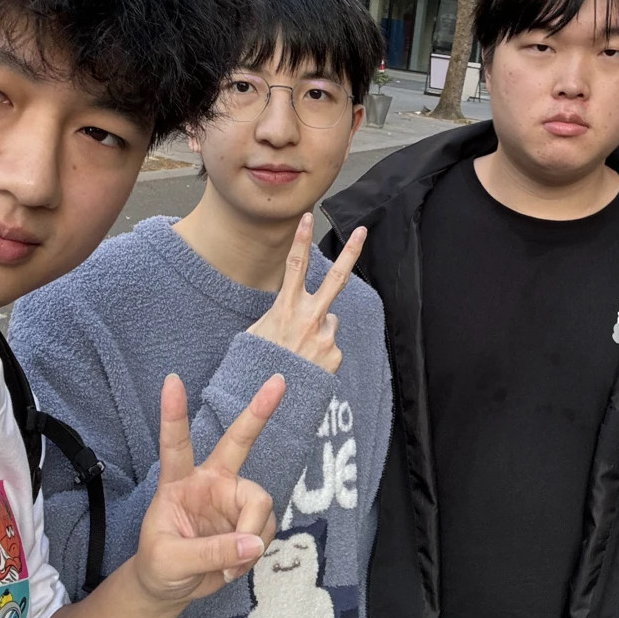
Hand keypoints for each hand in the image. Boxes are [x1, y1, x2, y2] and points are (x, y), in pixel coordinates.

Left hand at [135, 373, 281, 607]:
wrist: (171, 588)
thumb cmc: (159, 566)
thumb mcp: (170, 562)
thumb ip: (210, 553)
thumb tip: (253, 544)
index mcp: (178, 482)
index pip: (175, 444)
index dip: (173, 414)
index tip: (172, 380)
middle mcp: (210, 482)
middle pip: (237, 442)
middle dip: (258, 413)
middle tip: (278, 382)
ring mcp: (233, 499)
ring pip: (261, 503)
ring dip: (252, 537)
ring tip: (229, 566)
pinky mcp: (249, 519)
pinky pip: (266, 529)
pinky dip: (255, 552)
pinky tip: (236, 565)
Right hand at [247, 214, 366, 372]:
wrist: (271, 399)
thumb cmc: (257, 365)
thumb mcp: (255, 334)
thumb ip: (277, 317)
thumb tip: (293, 313)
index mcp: (286, 308)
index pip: (295, 266)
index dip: (301, 240)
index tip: (308, 217)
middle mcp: (309, 318)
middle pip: (335, 278)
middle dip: (350, 252)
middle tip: (363, 231)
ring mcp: (325, 336)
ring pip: (329, 320)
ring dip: (319, 329)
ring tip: (301, 349)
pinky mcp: (334, 354)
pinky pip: (330, 344)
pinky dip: (322, 350)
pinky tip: (308, 363)